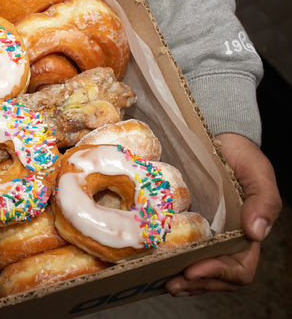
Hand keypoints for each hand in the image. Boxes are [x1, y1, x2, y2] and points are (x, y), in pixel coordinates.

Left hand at [165, 133, 281, 295]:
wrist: (214, 135)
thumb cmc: (239, 154)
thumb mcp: (257, 171)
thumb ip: (264, 200)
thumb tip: (257, 232)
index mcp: (246, 233)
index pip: (239, 267)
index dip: (218, 273)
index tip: (194, 269)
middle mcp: (226, 239)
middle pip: (217, 277)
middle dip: (197, 284)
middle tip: (172, 283)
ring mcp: (205, 235)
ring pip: (199, 271)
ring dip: (184, 282)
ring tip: (164, 280)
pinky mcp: (185, 227)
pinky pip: (181, 253)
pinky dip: (171, 264)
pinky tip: (156, 266)